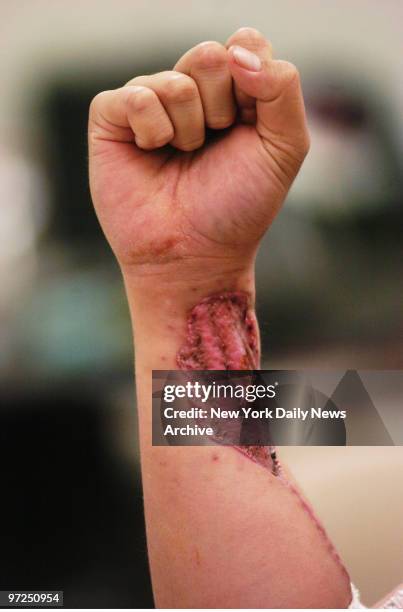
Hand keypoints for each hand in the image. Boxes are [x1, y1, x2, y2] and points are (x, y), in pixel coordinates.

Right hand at [88, 27, 308, 279]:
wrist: (194, 256)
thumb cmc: (237, 207)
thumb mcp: (284, 148)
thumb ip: (282, 87)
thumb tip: (238, 49)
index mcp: (233, 93)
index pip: (245, 44)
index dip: (252, 82)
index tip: (248, 127)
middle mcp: (191, 92)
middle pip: (209, 55)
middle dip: (221, 110)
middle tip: (213, 146)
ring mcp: (150, 103)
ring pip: (175, 81)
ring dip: (189, 130)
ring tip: (182, 158)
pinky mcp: (112, 119)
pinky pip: (136, 97)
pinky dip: (153, 130)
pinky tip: (152, 154)